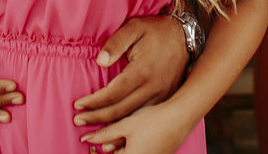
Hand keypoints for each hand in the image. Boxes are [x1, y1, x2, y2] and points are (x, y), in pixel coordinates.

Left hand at [73, 14, 187, 126]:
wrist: (185, 36)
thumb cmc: (156, 30)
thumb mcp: (134, 28)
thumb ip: (115, 43)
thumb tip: (100, 61)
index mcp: (142, 71)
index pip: (113, 93)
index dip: (94, 102)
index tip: (78, 105)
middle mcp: (153, 88)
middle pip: (121, 110)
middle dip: (97, 117)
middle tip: (78, 120)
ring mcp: (161, 96)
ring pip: (134, 118)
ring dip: (112, 126)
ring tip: (93, 131)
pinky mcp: (166, 99)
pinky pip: (145, 118)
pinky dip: (129, 126)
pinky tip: (117, 131)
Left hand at [79, 102, 195, 153]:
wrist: (181, 117)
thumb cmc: (153, 120)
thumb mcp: (125, 125)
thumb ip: (104, 135)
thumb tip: (87, 140)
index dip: (97, 151)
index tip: (89, 144)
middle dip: (108, 147)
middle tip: (97, 141)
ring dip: (118, 149)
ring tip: (114, 137)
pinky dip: (129, 149)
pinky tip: (128, 138)